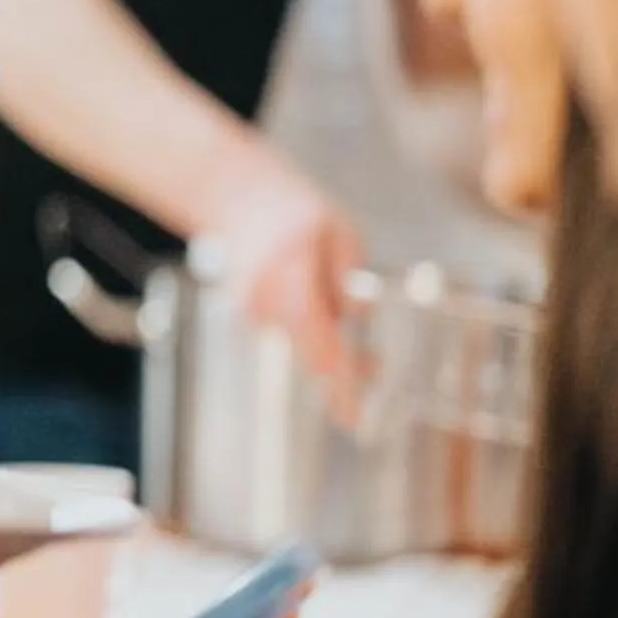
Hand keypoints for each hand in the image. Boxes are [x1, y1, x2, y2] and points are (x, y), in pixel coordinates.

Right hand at [200, 161, 363, 399]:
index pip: (315, 336)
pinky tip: (311, 303)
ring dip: (327, 343)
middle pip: (309, 351)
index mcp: (289, 271)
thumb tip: (354, 317)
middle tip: (374, 367)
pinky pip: (288, 336)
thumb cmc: (300, 215)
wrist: (242, 201)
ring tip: (339, 312)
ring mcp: (249, 308)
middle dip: (343, 367)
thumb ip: (349, 275)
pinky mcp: (248, 316)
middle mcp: (262, 296)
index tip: (351, 416)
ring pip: (301, 345)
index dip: (337, 378)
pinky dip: (307, 332)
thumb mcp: (342, 231)